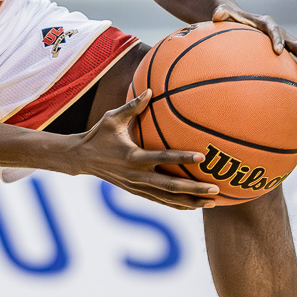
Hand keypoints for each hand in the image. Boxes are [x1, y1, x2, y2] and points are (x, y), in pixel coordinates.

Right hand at [73, 93, 217, 209]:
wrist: (81, 159)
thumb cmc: (99, 134)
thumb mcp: (112, 118)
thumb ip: (133, 107)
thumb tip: (151, 91)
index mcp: (132, 156)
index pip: (162, 158)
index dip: (181, 158)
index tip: (202, 157)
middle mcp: (136, 175)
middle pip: (169, 186)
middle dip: (193, 189)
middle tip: (215, 190)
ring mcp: (136, 186)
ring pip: (167, 198)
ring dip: (190, 201)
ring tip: (213, 202)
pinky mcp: (136, 192)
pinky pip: (160, 201)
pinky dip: (178, 205)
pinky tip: (194, 206)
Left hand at [212, 6, 296, 100]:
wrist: (245, 23)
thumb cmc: (233, 20)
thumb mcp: (226, 15)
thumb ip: (223, 14)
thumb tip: (217, 14)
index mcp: (267, 24)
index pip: (274, 30)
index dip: (277, 38)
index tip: (277, 51)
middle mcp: (283, 35)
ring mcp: (288, 47)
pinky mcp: (289, 58)